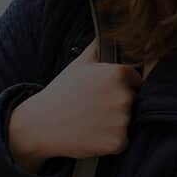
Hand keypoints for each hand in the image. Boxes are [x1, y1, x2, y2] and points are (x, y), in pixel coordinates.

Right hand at [8, 42, 141, 170]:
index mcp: (117, 74)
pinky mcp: (117, 141)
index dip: (120, 87)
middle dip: (118, 106)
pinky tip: (91, 136)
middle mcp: (123, 95)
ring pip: (127, 123)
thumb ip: (98, 48)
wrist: (41, 125)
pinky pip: (121, 142)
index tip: (102, 94)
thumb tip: (108, 33)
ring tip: (91, 123)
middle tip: (93, 110)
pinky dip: (109, 143)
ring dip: (114, 125)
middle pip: (133, 102)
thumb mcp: (78, 64)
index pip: (136, 80)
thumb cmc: (60, 94)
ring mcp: (121, 120)